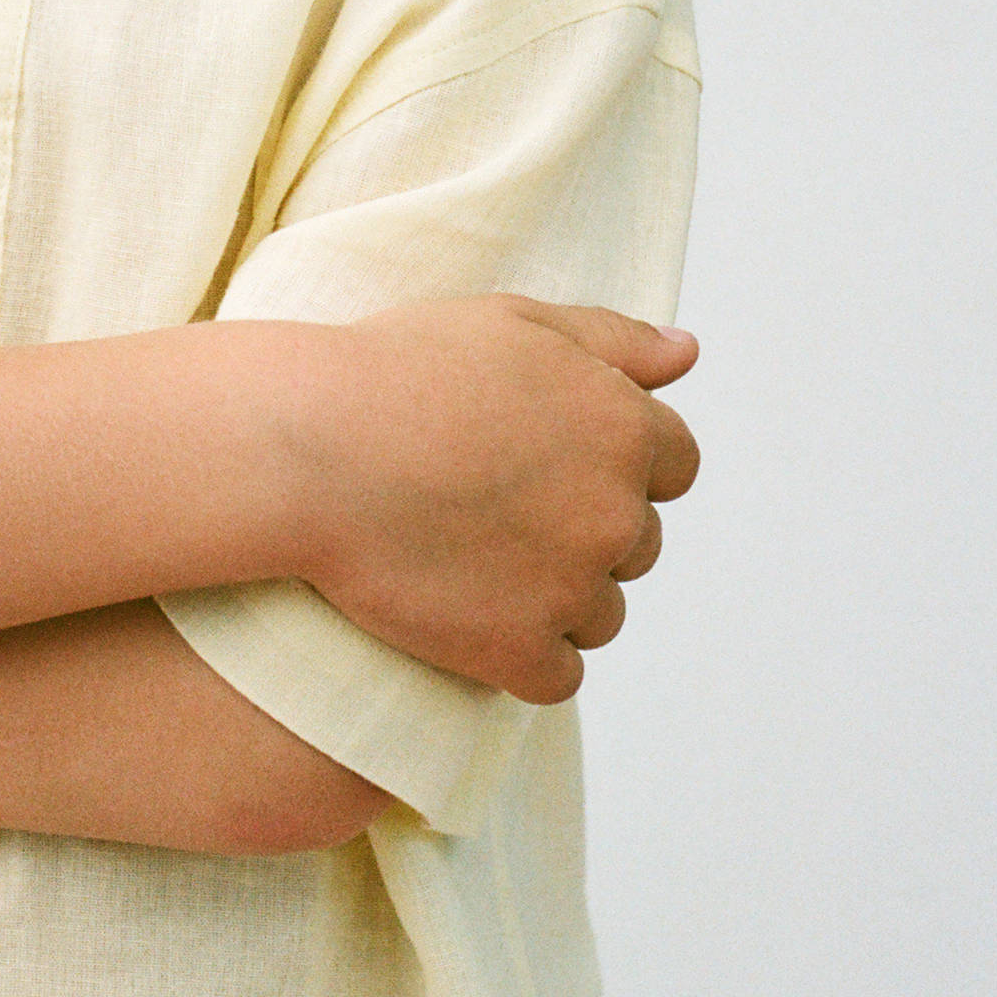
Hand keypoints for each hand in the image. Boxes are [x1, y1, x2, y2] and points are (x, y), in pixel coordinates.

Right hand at [285, 297, 700, 703]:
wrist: (308, 450)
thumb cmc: (398, 372)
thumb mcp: (512, 323)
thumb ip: (612, 339)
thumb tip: (688, 352)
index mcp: (624, 428)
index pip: (675, 464)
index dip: (614, 461)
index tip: (544, 459)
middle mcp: (616, 513)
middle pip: (636, 543)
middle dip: (580, 529)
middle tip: (488, 503)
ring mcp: (571, 589)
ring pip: (600, 613)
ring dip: (553, 596)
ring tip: (466, 555)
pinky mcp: (520, 652)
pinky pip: (555, 673)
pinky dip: (518, 654)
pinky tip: (461, 609)